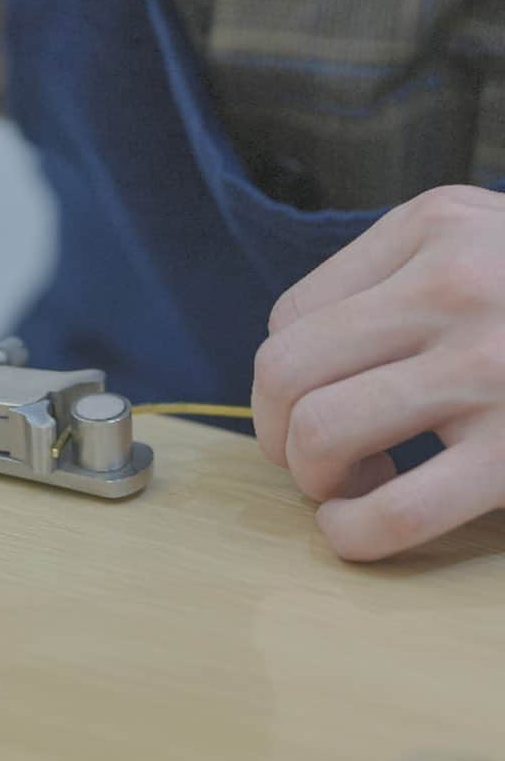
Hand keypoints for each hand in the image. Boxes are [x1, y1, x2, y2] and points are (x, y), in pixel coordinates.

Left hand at [252, 186, 504, 560]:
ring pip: (319, 432)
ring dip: (311, 478)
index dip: (288, 377)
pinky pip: (394, 511)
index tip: (320, 402)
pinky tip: (356, 530)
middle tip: (313, 456)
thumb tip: (296, 369)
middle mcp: (457, 285)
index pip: (290, 315)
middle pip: (284, 370)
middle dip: (276, 430)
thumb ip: (398, 281)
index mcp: (436, 227)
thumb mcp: (486, 242)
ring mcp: (494, 368)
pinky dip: (349, 533)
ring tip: (352, 483)